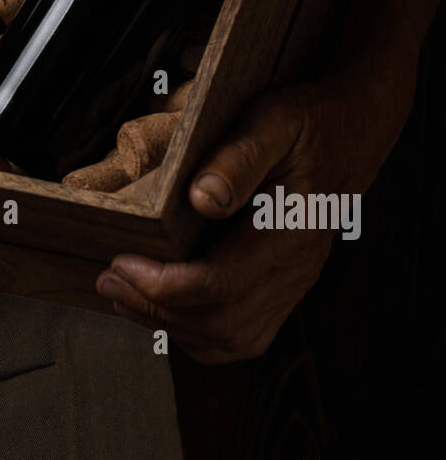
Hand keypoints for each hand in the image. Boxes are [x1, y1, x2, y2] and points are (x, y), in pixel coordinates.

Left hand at [96, 65, 415, 362]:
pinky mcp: (282, 290)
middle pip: (219, 321)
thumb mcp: (275, 120)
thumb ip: (239, 158)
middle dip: (154, 307)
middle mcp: (293, 270)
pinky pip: (239, 335)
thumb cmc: (309, 124)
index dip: (163, 284)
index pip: (221, 283)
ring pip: (228, 338)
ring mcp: (290, 286)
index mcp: (290, 232)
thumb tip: (201, 198)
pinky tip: (161, 305)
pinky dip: (194, 332)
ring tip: (123, 293)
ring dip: (169, 324)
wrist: (351, 136)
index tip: (122, 261)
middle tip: (108, 277)